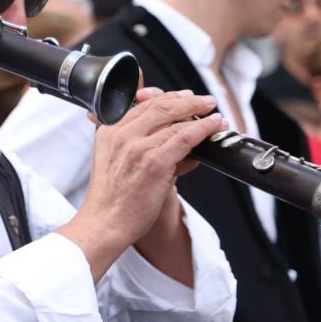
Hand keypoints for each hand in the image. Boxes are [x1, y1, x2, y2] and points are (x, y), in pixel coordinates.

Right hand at [59, 88, 222, 274]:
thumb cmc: (111, 201)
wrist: (104, 224)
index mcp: (109, 132)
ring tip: (216, 116)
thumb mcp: (117, 164)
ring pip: (176, 120)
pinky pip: (185, 138)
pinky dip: (204, 129)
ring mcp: (137, 147)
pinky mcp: (154, 162)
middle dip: (188, 100)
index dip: (168, 97)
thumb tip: (179, 140)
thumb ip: (142, 147)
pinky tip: (215, 126)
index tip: (185, 97)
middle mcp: (121, 135)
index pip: (142, 105)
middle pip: (160, 106)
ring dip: (201, 115)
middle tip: (205, 101)